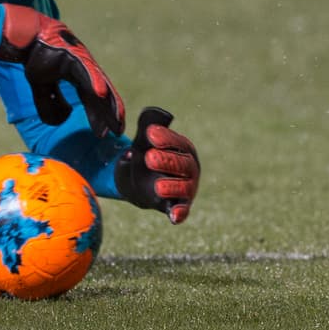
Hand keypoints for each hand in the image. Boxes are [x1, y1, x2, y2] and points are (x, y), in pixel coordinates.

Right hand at [0, 4, 124, 136]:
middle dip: (108, 114)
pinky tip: (101, 94)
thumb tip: (60, 120)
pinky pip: (87, 70)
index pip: (92, 100)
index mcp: (78, 77)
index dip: (98, 116)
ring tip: (115, 119)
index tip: (104, 133)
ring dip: (108, 102)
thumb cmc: (34, 59)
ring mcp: (83, 61)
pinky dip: (94, 81)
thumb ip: (49, 104)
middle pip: (101, 95)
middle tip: (117, 131)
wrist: (26, 39)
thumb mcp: (41, 88)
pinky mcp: (76, 55)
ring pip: (99, 84)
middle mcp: (85, 70)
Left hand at [115, 107, 199, 223]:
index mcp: (183, 148)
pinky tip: (174, 216)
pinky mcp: (179, 205)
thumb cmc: (147, 156)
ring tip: (157, 186)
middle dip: (166, 161)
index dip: (165, 138)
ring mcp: (187, 188)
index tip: (149, 134)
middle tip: (148, 158)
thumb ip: (149, 125)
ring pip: (183, 188)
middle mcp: (190, 168)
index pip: (178, 142)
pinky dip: (180, 213)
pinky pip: (182, 210)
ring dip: (171, 187)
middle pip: (182, 164)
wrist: (138, 182)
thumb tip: (153, 113)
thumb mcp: (145, 141)